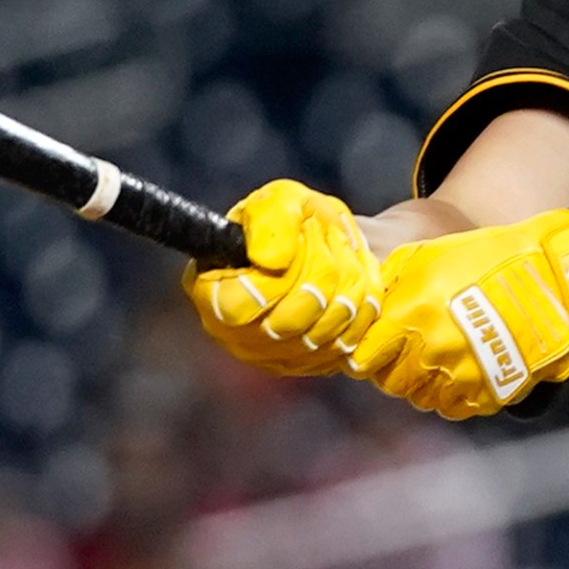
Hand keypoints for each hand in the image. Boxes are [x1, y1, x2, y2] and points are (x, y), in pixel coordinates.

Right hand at [184, 179, 386, 376]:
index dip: (271, 282)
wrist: (329, 242)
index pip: (236, 308)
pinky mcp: (309, 366)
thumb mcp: (280, 202)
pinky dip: (359, 307)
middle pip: (289, 321)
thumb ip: (271, 223)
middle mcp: (234, 333)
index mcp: (209, 289)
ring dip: (345, 283)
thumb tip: (271, 261)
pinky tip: (352, 284)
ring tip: (341, 257)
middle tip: (326, 241)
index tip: (292, 252)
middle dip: (319, 272)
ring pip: (324, 331)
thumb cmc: (294, 221)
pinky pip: (347, 344)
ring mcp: (271, 356)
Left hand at [347, 208, 568, 418]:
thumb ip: (390, 284)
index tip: (369, 353)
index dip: (364, 357)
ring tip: (434, 364)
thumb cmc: (483, 257)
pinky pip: (454, 409)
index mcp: (412, 314)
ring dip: (422, 385)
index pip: (365, 358)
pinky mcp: (491, 392)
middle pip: (391, 384)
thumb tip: (366, 309)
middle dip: (392, 371)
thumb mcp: (426, 256)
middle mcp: (434, 350)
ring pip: (421, 400)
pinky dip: (451, 397)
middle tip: (404, 357)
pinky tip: (458, 376)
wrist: (547, 274)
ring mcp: (464, 375)